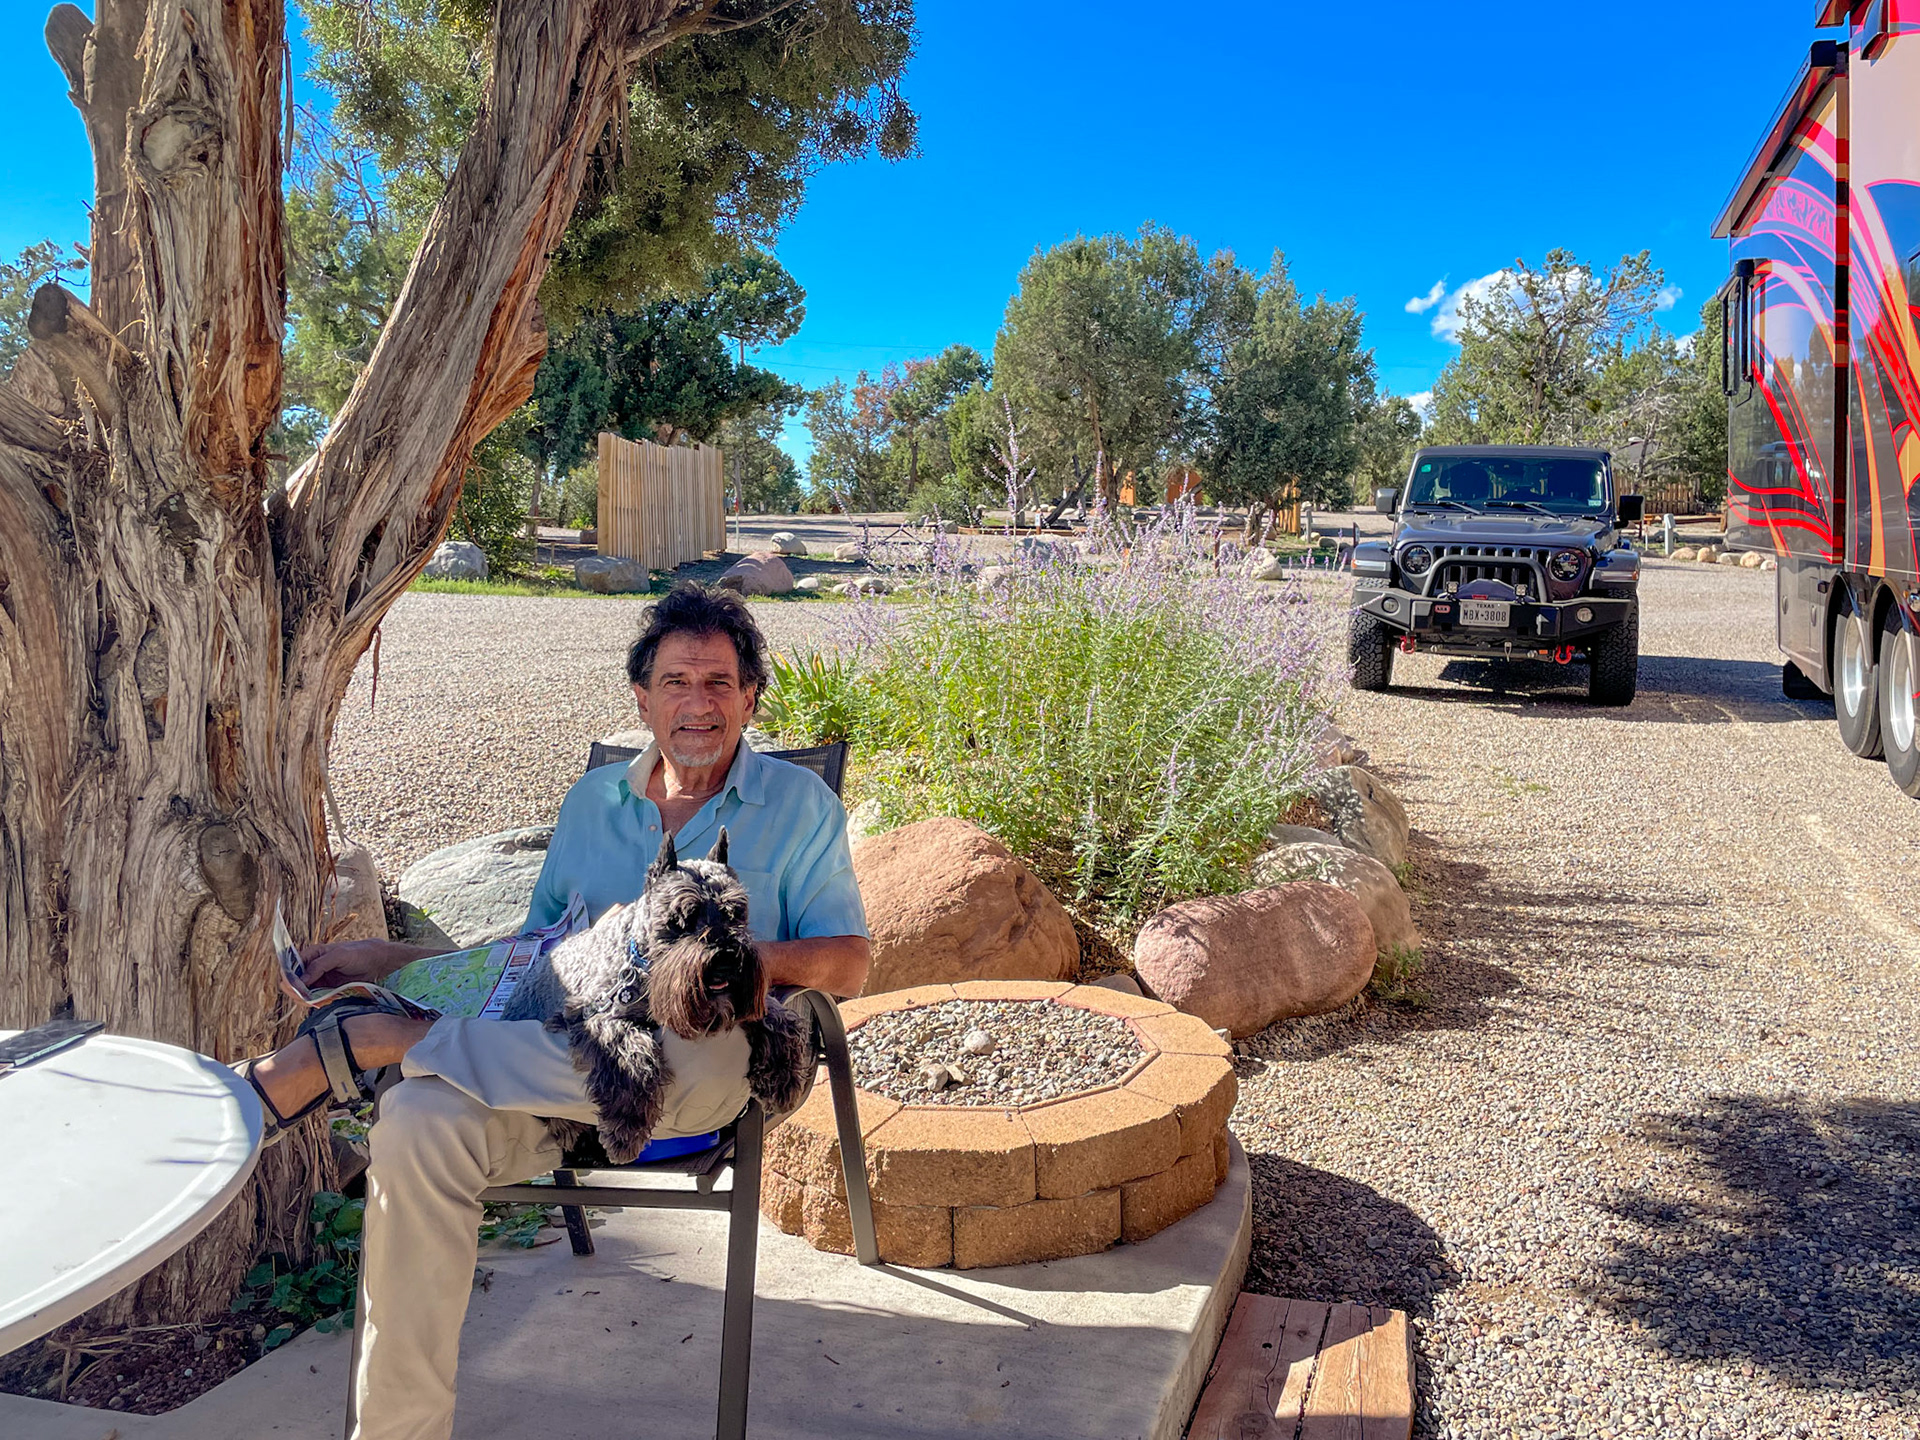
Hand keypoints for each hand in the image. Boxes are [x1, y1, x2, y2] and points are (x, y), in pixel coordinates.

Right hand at [298, 939, 427, 990]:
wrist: (377, 962)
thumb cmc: (358, 953)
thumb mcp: (339, 955)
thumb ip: (319, 965)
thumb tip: (301, 980)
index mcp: (311, 955)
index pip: (291, 967)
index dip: (289, 978)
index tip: (295, 987)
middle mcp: (311, 968)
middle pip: (293, 983)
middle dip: (294, 991)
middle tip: (303, 997)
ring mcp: (318, 980)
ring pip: (301, 993)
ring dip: (303, 999)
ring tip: (311, 1001)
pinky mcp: (326, 991)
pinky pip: (314, 999)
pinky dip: (313, 1003)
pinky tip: (317, 1004)